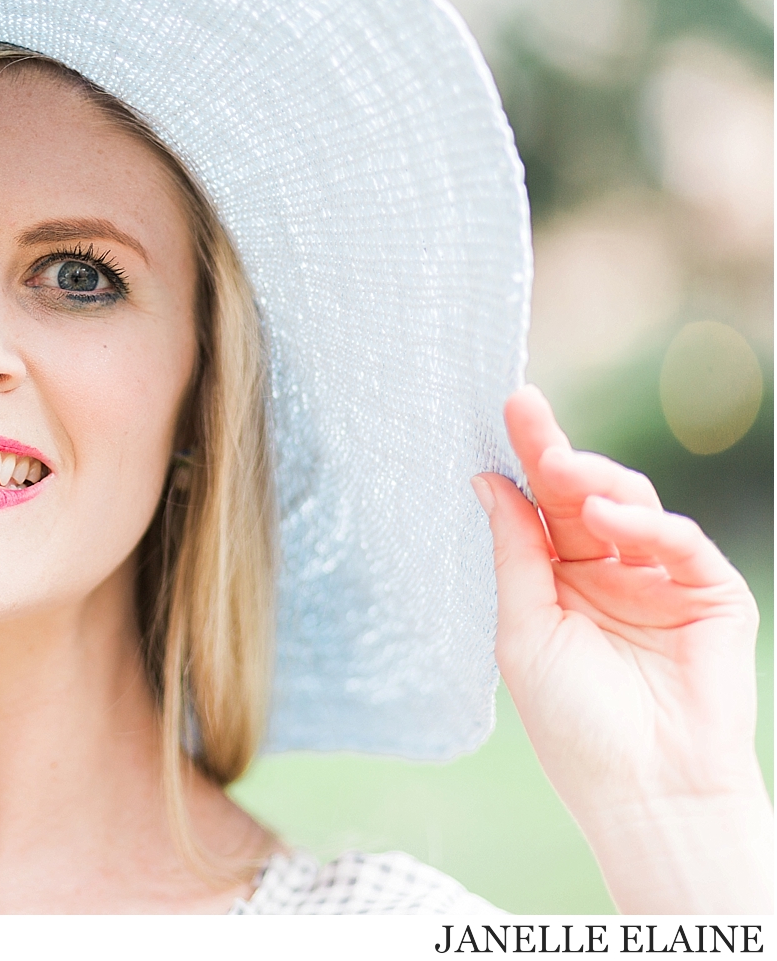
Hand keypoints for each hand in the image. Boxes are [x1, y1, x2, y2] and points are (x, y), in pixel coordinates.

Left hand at [473, 385, 771, 913]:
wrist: (645, 792)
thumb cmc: (574, 725)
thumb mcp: (523, 631)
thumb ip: (514, 554)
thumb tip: (487, 481)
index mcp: (560, 583)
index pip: (542, 507)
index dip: (526, 458)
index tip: (506, 407)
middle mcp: (609, 574)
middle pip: (582, 496)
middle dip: (554, 451)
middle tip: (525, 409)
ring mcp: (662, 582)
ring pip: (633, 506)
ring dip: (595, 480)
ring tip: (560, 465)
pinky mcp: (712, 597)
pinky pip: (681, 544)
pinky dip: (648, 525)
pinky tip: (610, 518)